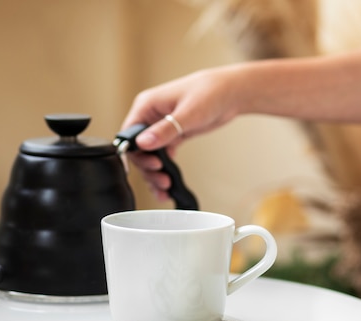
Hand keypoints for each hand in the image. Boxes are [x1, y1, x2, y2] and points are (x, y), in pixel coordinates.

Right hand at [121, 67, 242, 199]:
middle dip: (148, 168)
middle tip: (162, 180)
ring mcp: (160, 127)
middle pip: (138, 149)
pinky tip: (169, 182)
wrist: (231, 92)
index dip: (137, 153)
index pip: (129, 134)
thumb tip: (143, 143)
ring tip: (165, 187)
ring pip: (149, 155)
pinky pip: (162, 156)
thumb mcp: (188, 113)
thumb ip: (165, 130)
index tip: (153, 165)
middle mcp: (150, 117)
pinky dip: (164, 170)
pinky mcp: (172, 135)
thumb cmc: (210, 92)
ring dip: (155, 173)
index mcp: (146, 106)